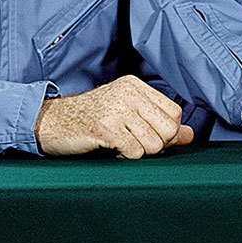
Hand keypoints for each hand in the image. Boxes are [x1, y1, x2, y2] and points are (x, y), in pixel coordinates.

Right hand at [36, 76, 193, 158]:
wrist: (51, 122)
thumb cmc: (90, 119)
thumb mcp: (126, 114)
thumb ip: (158, 123)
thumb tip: (190, 136)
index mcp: (135, 86)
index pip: (174, 113)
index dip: (168, 132)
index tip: (150, 137)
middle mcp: (128, 93)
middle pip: (168, 129)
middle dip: (157, 145)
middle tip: (136, 145)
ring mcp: (115, 109)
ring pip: (153, 144)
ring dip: (139, 152)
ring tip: (122, 146)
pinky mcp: (104, 128)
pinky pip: (134, 152)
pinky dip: (126, 156)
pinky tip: (112, 150)